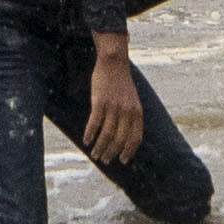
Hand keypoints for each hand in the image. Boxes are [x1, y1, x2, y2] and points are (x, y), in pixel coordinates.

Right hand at [83, 43, 141, 164]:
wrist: (114, 63)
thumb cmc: (121, 83)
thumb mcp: (133, 100)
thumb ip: (132, 116)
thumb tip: (126, 134)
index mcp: (137, 112)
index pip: (135, 138)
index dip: (129, 151)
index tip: (122, 160)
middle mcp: (127, 112)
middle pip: (120, 140)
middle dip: (111, 153)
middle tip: (104, 159)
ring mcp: (114, 107)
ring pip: (107, 134)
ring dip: (100, 147)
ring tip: (94, 154)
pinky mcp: (100, 102)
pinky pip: (94, 123)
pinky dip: (90, 134)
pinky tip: (86, 140)